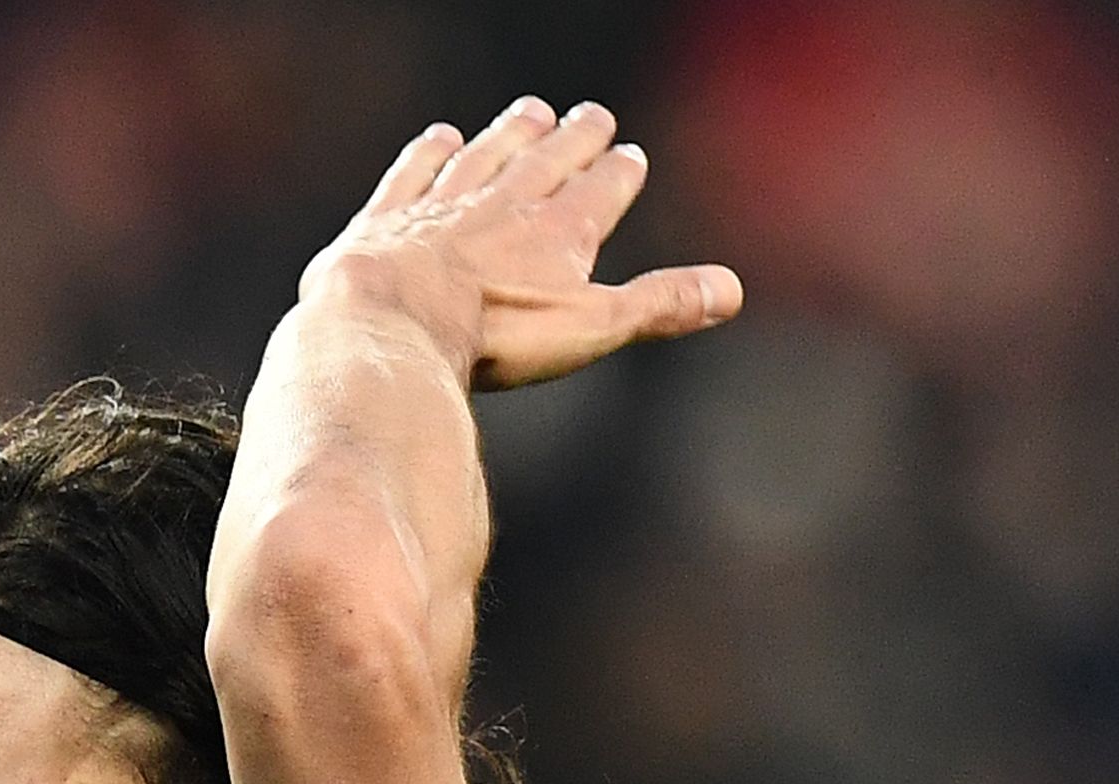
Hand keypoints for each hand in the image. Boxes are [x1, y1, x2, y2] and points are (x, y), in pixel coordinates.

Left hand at [305, 97, 741, 390]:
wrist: (393, 323)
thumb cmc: (495, 336)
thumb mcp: (593, 326)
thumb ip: (659, 305)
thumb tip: (731, 290)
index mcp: (558, 234)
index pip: (598, 191)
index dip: (616, 173)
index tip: (628, 153)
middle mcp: (502, 206)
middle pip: (546, 163)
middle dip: (573, 140)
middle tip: (593, 116)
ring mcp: (441, 208)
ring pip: (484, 157)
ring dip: (509, 135)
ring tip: (530, 113)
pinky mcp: (387, 220)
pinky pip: (414, 174)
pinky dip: (429, 154)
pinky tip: (439, 138)